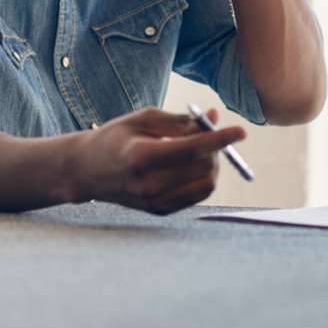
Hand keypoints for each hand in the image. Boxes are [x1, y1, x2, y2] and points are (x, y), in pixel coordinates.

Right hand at [68, 107, 245, 214]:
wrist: (86, 170)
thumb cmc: (115, 137)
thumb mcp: (143, 119)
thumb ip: (180, 120)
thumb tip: (214, 117)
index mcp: (141, 156)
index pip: (192, 148)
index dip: (220, 138)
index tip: (241, 130)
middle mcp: (148, 183)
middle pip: (203, 166)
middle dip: (215, 148)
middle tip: (208, 133)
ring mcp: (153, 201)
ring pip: (205, 184)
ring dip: (211, 164)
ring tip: (198, 150)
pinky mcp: (158, 210)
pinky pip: (197, 195)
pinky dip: (202, 178)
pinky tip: (189, 165)